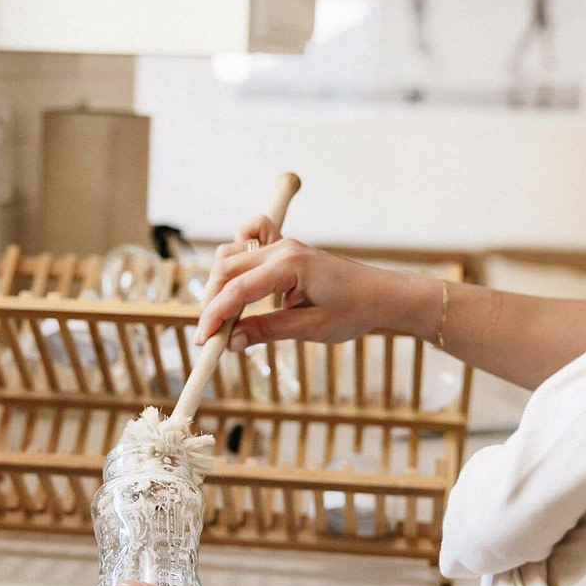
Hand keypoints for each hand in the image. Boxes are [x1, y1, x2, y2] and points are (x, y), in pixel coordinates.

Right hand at [196, 215, 429, 349]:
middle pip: (227, 269)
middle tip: (209, 336)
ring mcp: (282, 245)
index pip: (239, 289)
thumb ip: (267, 331)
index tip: (203, 340)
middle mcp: (282, 249)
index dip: (216, 315)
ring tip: (221, 318)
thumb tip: (231, 342)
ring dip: (219, 285)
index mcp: (291, 265)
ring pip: (232, 256)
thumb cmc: (354, 309)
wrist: (381, 294)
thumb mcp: (311, 328)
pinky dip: (234, 261)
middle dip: (212, 303)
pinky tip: (234, 285)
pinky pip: (248, 243)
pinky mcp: (284, 251)